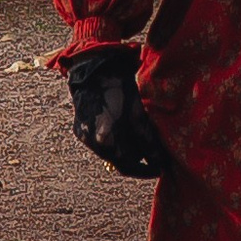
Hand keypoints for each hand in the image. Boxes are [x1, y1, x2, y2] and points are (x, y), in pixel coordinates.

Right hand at [65, 46, 168, 178]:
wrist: (94, 70)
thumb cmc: (119, 89)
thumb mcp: (138, 114)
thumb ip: (148, 141)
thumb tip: (160, 162)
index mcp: (106, 140)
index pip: (127, 166)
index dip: (145, 170)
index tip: (159, 168)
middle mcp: (92, 143)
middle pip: (118, 159)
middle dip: (136, 156)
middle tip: (152, 149)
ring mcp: (84, 136)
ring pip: (109, 151)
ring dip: (124, 147)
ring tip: (137, 133)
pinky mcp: (80, 129)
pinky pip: (99, 142)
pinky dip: (113, 138)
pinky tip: (122, 125)